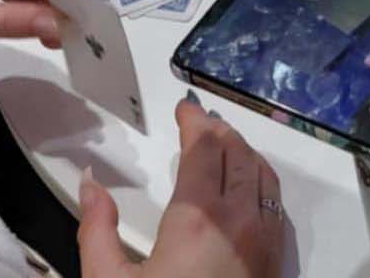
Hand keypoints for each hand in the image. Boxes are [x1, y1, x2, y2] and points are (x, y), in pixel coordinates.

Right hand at [80, 97, 284, 277]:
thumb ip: (96, 228)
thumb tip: (90, 182)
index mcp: (198, 218)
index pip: (205, 149)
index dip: (195, 121)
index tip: (184, 107)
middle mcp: (241, 220)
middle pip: (240, 154)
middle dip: (221, 132)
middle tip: (201, 122)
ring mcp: (268, 241)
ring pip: (265, 177)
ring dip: (245, 154)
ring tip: (224, 146)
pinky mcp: (279, 263)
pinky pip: (277, 206)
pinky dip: (261, 183)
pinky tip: (246, 190)